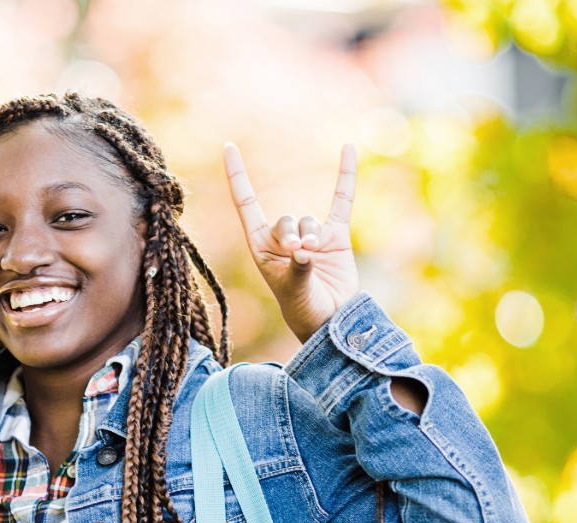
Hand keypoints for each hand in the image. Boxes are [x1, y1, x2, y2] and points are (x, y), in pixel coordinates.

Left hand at [224, 143, 359, 342]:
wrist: (331, 321)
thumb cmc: (303, 310)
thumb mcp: (294, 291)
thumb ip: (298, 269)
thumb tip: (304, 251)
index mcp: (261, 247)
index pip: (246, 204)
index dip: (237, 176)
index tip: (228, 148)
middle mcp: (283, 239)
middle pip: (283, 220)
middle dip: (289, 234)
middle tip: (296, 251)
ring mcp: (311, 236)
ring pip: (308, 221)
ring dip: (310, 236)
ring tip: (312, 254)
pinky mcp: (335, 236)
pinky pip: (341, 200)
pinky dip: (345, 176)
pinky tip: (347, 148)